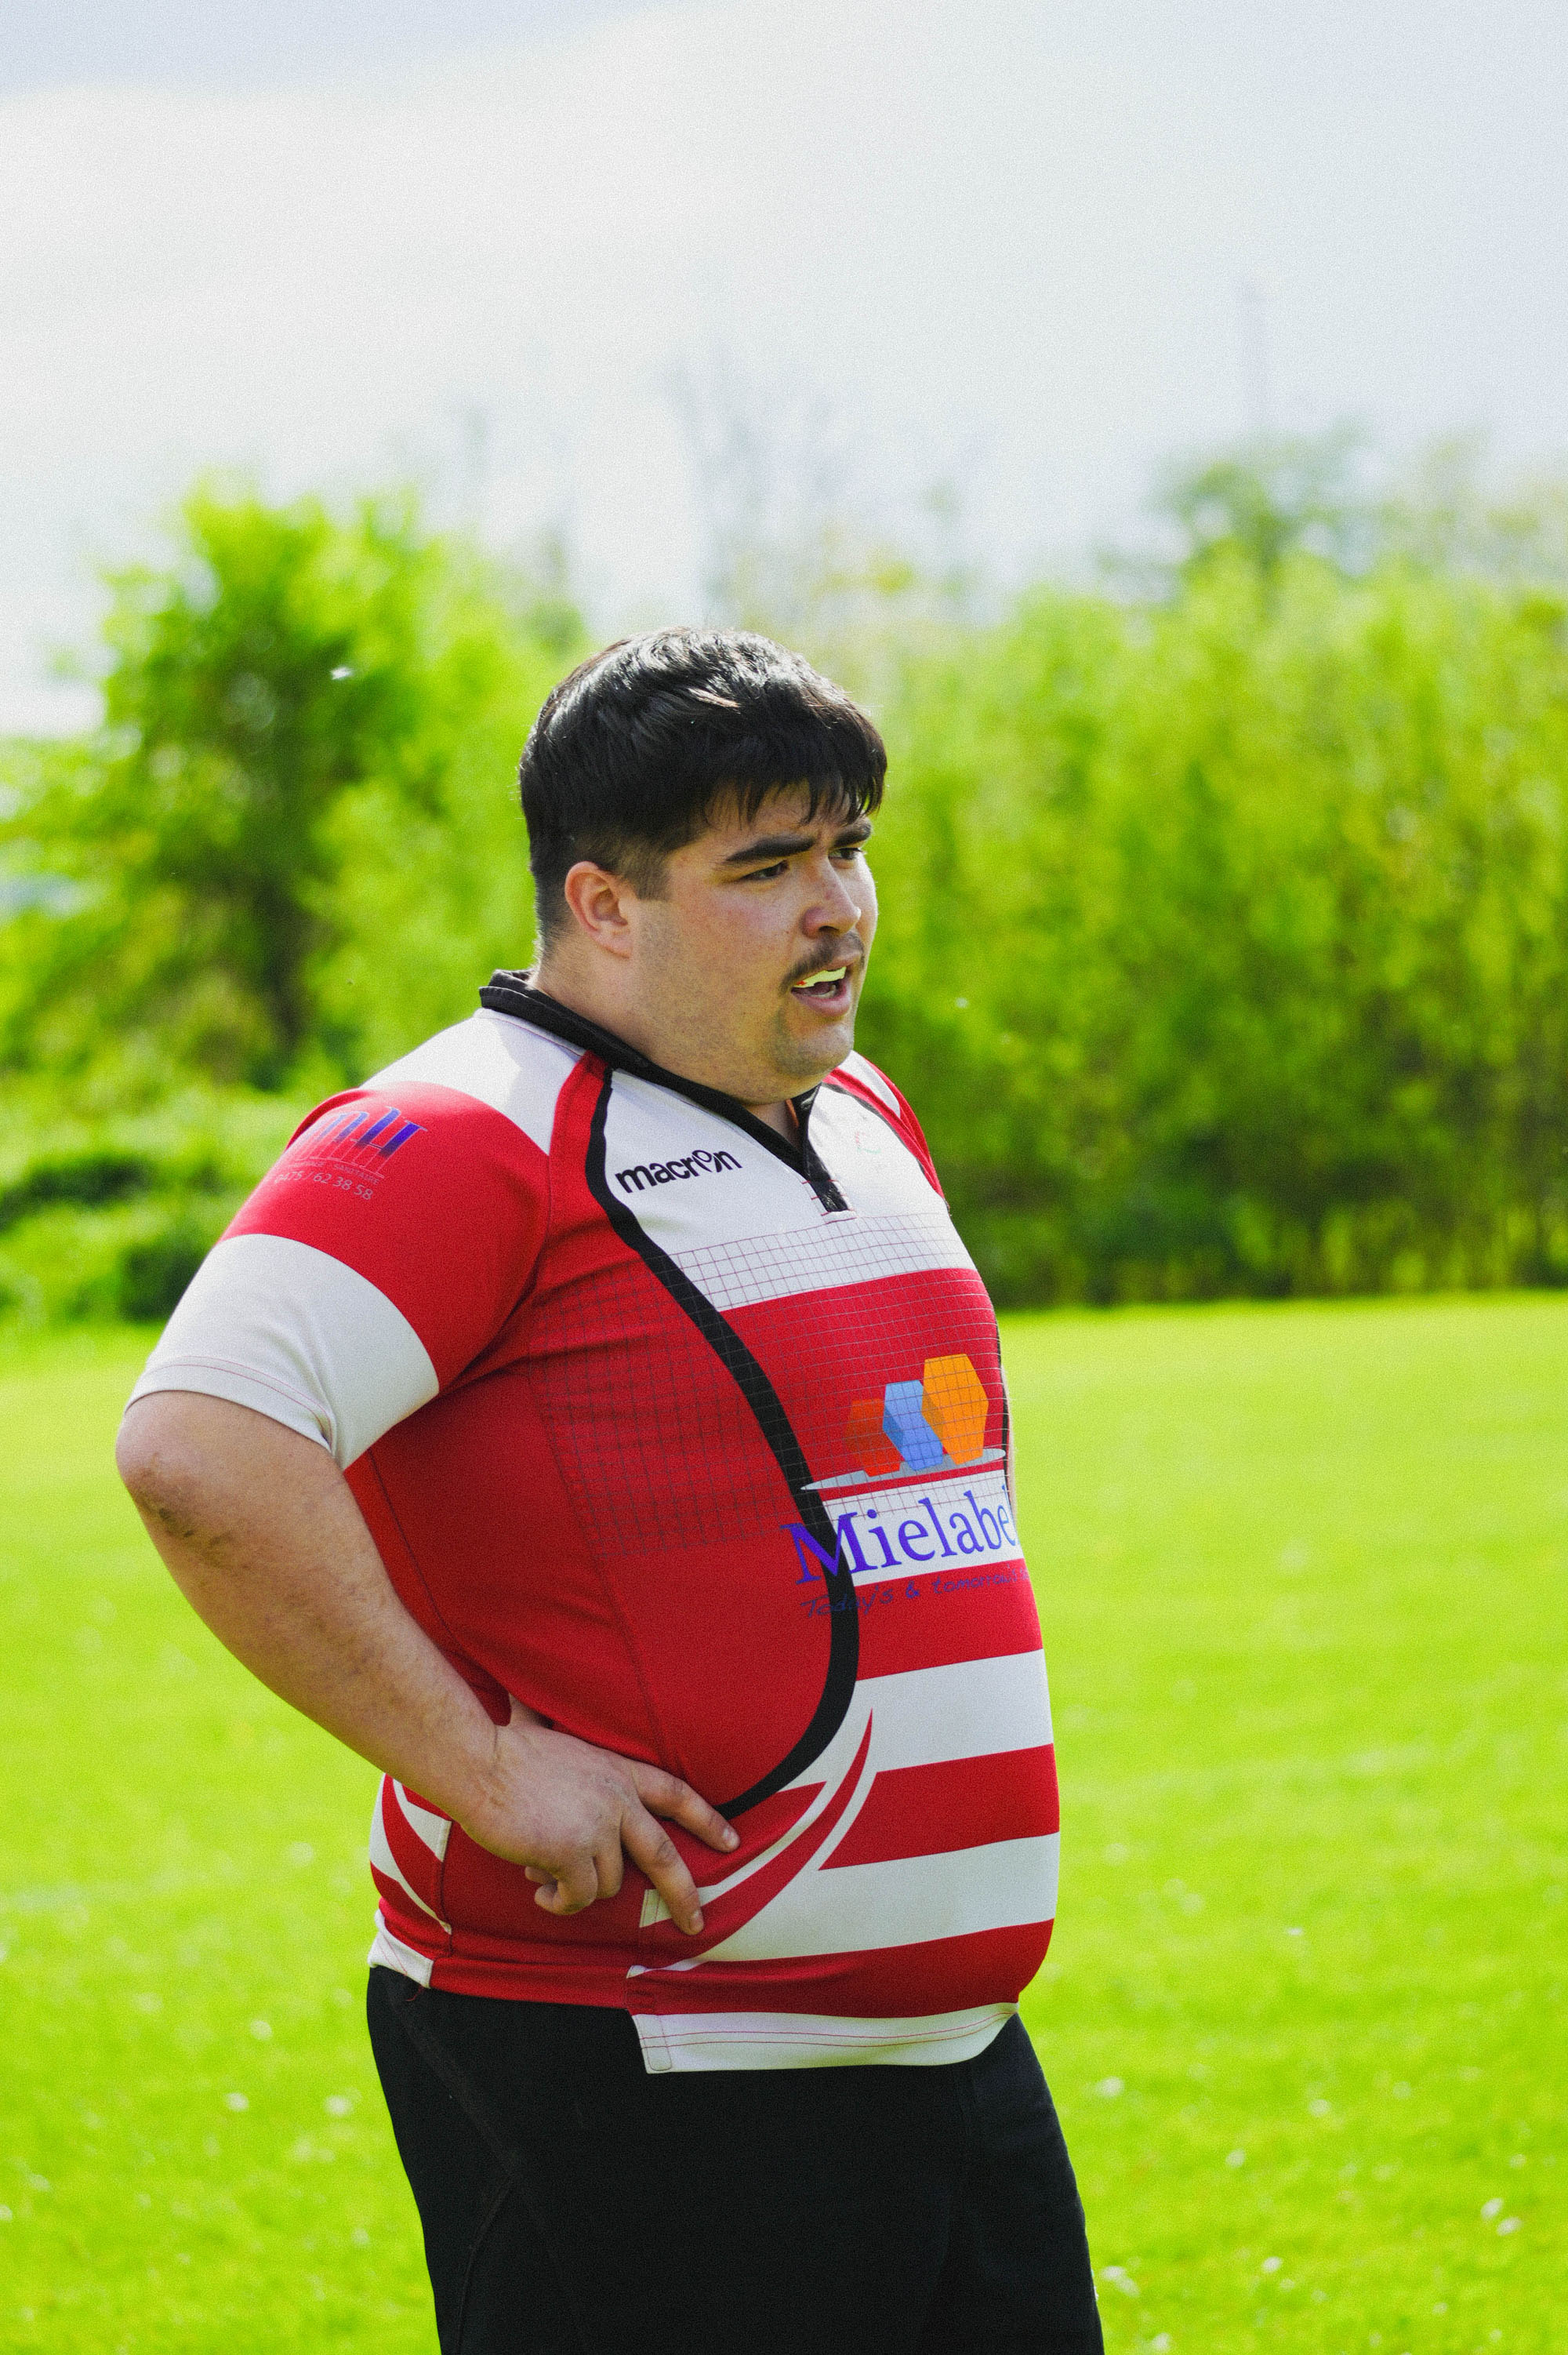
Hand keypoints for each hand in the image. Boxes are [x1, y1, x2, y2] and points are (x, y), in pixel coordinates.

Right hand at [463, 1699, 738, 1933]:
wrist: (478, 1764)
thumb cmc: (505, 1749)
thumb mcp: (558, 1741)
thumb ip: (572, 1756)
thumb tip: (534, 1714)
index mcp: (618, 1770)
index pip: (676, 1793)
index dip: (706, 1819)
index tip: (731, 1841)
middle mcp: (617, 1799)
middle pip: (664, 1855)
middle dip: (685, 1893)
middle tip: (696, 1924)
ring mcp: (597, 1827)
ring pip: (608, 1884)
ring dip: (580, 1890)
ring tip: (548, 1878)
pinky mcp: (572, 1853)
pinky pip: (577, 1897)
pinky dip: (559, 1902)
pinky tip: (539, 1891)